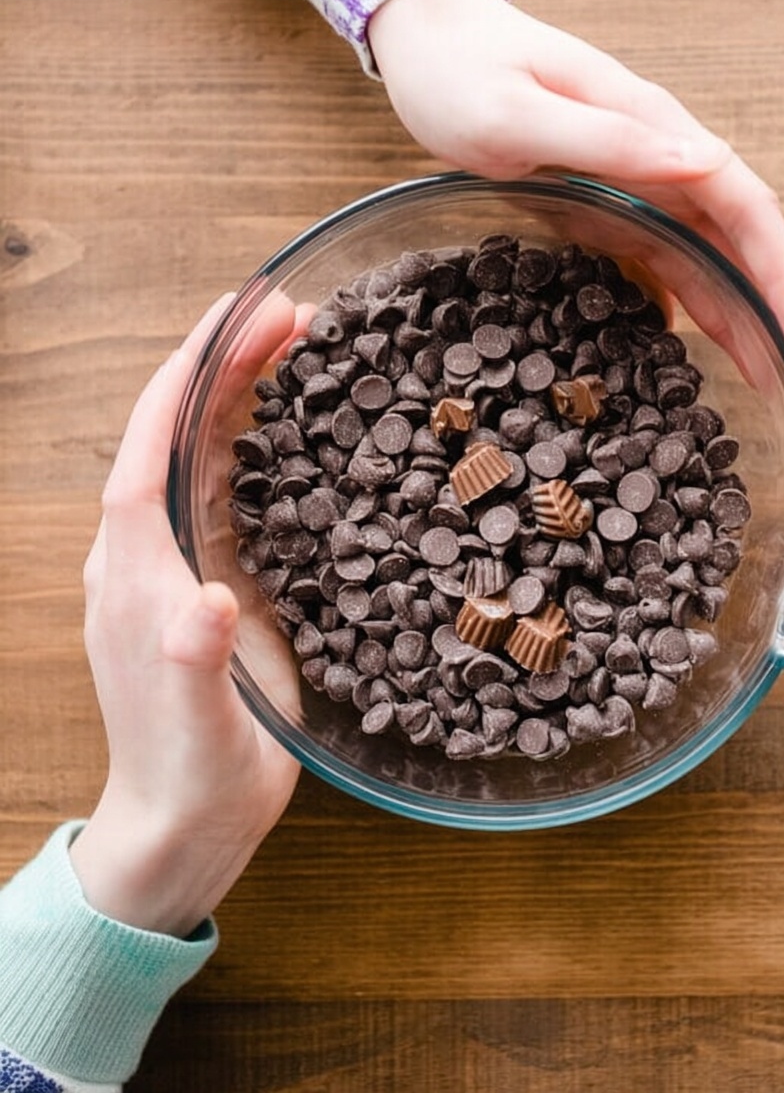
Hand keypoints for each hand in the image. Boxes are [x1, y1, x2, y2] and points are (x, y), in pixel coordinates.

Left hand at [70, 295, 303, 937]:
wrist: (187, 821)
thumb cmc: (189, 773)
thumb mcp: (197, 724)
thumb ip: (194, 660)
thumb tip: (209, 600)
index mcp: (135, 573)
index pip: (150, 448)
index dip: (187, 377)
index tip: (232, 316)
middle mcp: (150, 554)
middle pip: (181, 435)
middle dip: (226, 367)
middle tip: (290, 313)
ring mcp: (181, 566)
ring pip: (206, 455)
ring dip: (245, 395)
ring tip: (298, 344)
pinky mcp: (214, 581)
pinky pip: (230, 492)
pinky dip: (259, 445)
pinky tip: (295, 425)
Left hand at [369, 0, 783, 375]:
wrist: (428, 45)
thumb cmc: (462, 74)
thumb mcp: (521, 111)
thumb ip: (610, 140)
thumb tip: (708, 162)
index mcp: (650, 126)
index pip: (742, 203)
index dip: (778, 272)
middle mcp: (654, 155)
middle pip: (735, 236)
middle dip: (771, 304)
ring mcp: (630, 180)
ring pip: (702, 252)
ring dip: (735, 309)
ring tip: (762, 371)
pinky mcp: (603, 201)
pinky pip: (658, 256)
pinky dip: (684, 298)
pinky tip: (693, 341)